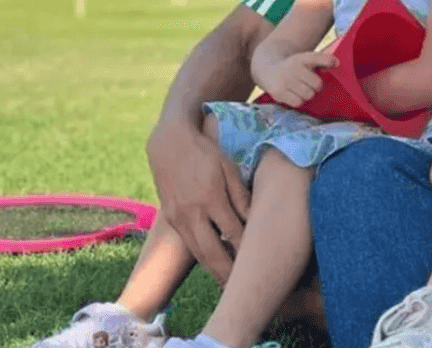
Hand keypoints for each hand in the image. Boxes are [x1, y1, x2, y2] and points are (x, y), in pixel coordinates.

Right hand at [146, 122, 251, 285]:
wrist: (169, 142)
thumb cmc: (206, 152)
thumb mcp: (228, 167)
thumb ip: (241, 194)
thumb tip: (255, 218)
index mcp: (210, 197)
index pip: (234, 232)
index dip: (247, 250)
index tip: (262, 263)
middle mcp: (192, 212)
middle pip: (213, 252)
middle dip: (229, 273)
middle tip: (243, 290)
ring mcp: (178, 217)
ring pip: (198, 252)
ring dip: (215, 271)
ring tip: (230, 286)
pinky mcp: (171, 219)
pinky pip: (190, 244)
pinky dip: (203, 258)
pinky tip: (215, 266)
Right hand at [260, 51, 337, 106]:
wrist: (267, 69)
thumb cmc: (293, 67)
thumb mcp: (306, 59)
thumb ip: (323, 60)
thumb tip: (337, 63)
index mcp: (301, 58)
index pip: (317, 57)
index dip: (329, 60)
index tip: (336, 63)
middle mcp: (292, 68)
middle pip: (317, 84)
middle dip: (315, 86)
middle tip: (308, 83)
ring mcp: (284, 80)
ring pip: (308, 95)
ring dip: (307, 94)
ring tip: (300, 89)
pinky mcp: (278, 92)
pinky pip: (298, 102)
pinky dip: (298, 100)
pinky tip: (293, 94)